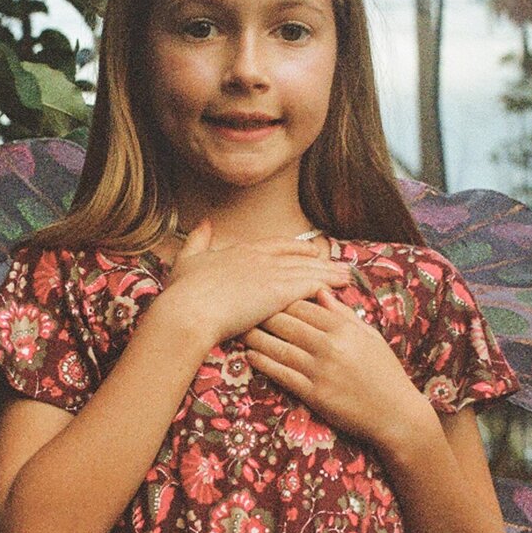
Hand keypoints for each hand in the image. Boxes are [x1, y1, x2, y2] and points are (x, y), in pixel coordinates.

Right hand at [162, 218, 352, 349]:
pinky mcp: (280, 291)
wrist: (188, 310)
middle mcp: (260, 258)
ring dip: (330, 272)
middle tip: (337, 263)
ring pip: (309, 270)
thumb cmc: (183, 292)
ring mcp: (272, 273)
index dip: (295, 249)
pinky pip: (311, 285)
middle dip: (319, 261)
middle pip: (298, 257)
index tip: (309, 252)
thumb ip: (198, 239)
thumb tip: (204, 222)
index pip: (277, 246)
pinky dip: (328, 285)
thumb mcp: (187, 260)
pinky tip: (341, 287)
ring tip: (348, 275)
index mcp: (241, 251)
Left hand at [243, 285, 432, 456]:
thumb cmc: (385, 373)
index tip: (264, 296)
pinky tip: (250, 357)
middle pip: (286, 323)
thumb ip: (343, 314)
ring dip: (256, 338)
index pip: (303, 305)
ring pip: (279, 348)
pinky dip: (264, 364)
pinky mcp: (315, 394)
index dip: (280, 299)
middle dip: (262, 315)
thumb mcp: (370, 336)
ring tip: (240, 331)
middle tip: (243, 309)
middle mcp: (332, 346)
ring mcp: (322, 371)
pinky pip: (282, 375)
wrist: (397, 414)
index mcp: (345, 328)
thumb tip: (320, 291)